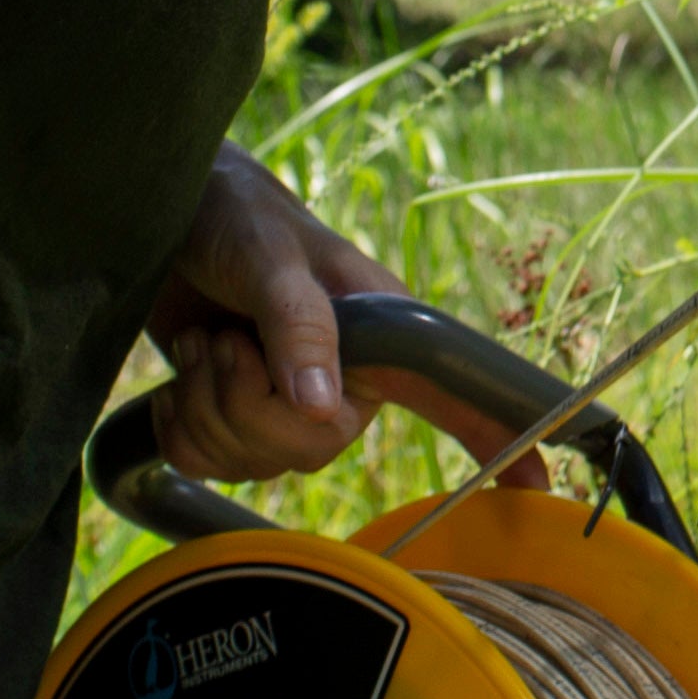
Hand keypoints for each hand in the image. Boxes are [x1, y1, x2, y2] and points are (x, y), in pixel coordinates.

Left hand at [140, 149, 479, 492]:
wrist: (160, 211)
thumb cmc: (231, 215)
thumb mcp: (269, 257)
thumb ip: (299, 325)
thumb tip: (323, 409)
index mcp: (380, 335)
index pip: (448, 392)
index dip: (494, 439)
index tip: (537, 487)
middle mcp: (345, 378)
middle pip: (311, 449)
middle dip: (249, 406)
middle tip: (226, 343)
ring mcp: (289, 402)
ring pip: (256, 462)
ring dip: (208, 406)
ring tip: (204, 343)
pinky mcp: (236, 415)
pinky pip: (213, 465)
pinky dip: (181, 428)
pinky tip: (180, 379)